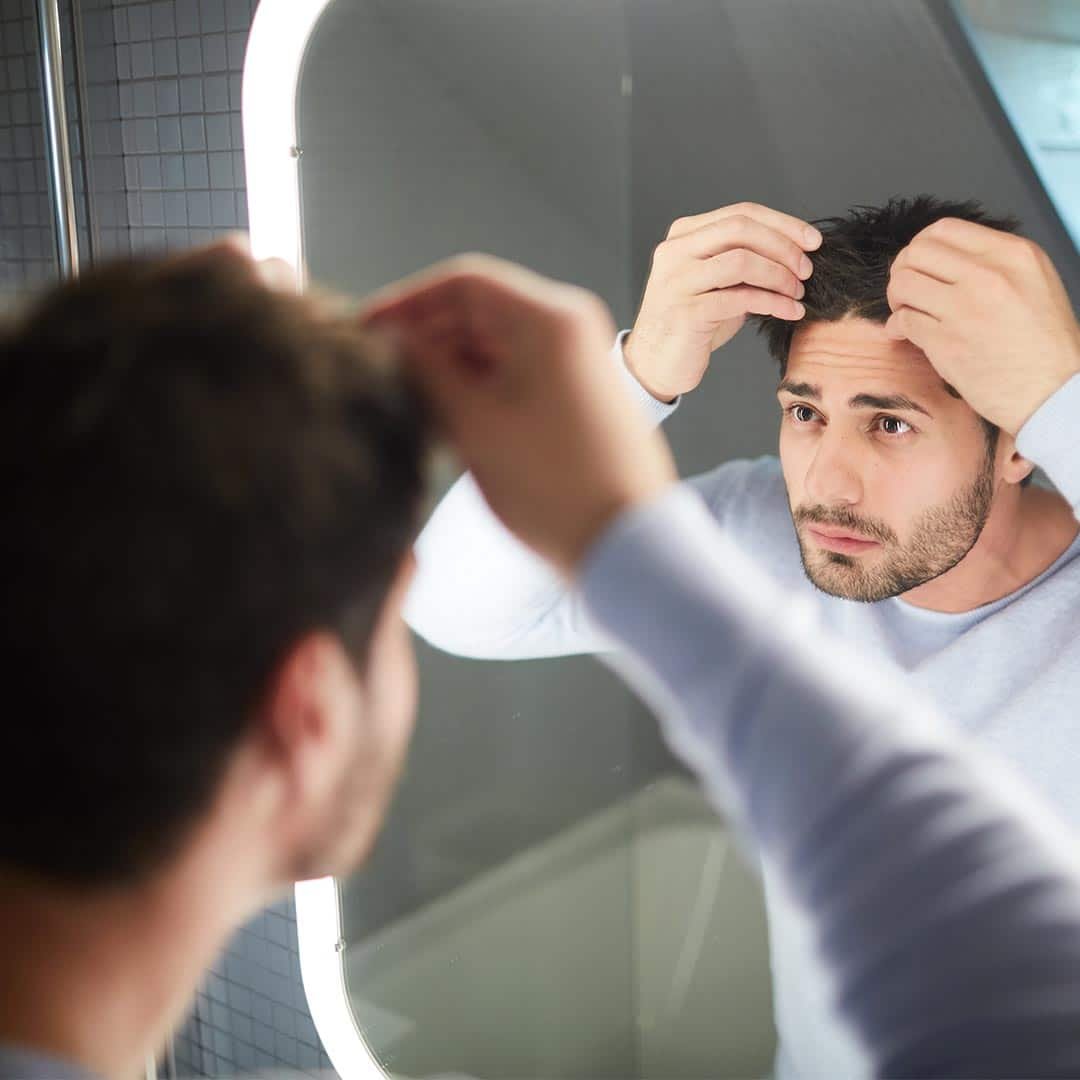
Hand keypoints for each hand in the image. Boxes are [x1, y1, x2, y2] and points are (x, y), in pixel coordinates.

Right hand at [359, 255, 677, 575]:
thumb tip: (391, 340)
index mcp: (549, 319)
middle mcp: (568, 330)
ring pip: (494, 347)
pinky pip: (515, 375)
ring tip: (407, 401)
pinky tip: (444, 420)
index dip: (406, 302)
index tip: (366, 329)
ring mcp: (575, 364)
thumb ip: (425, 371)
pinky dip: (477, 389)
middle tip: (379, 369)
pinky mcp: (575, 398)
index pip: (462, 282)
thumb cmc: (554, 487)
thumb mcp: (473, 424)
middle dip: (426, 337)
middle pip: (478, 312)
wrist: (624, 544)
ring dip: (448, 367)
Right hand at [624, 203, 821, 401]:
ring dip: (779, 275)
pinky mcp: (685, 312)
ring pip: (741, 260)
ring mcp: (677, 281)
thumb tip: (796, 249)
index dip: (783, 224)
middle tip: (806, 269)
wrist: (656, 363)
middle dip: (783, 247)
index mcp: (683, 235)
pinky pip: (740, 299)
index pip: (741, 213)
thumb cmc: (693, 322)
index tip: (812, 241)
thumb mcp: (716, 282)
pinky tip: (789, 311)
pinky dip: (773, 302)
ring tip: (797, 292)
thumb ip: (743, 258)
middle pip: (741, 228)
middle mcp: (675, 252)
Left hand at [886, 218, 1079, 434]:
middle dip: (902, 270)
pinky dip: (896, 328)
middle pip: (915, 252)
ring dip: (896, 298)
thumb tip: (942, 260)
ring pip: (903, 283)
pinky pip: (902, 321)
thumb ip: (992, 264)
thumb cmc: (1043, 344)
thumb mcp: (1033, 281)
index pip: (943, 229)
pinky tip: (904, 334)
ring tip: (906, 311)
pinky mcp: (946, 341)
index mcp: (1012, 253)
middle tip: (908, 292)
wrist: (1051, 391)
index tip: (919, 265)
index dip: (921, 246)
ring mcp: (965, 307)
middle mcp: (988, 274)